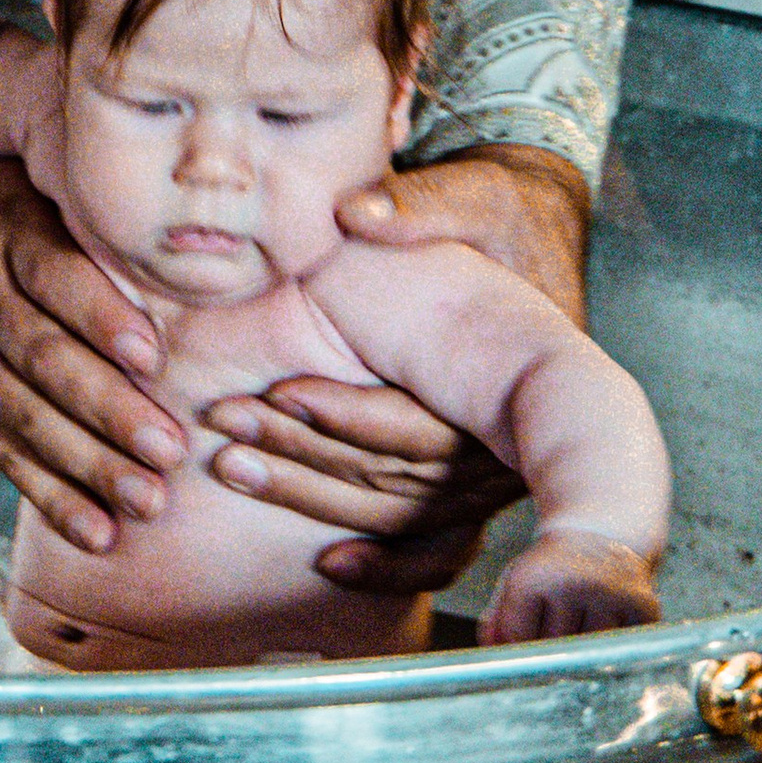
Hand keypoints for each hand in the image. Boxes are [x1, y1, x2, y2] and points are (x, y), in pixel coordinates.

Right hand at [0, 149, 186, 552]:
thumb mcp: (27, 183)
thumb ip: (90, 207)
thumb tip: (189, 226)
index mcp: (9, 239)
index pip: (55, 278)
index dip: (101, 317)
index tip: (150, 354)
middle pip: (45, 361)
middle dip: (108, 410)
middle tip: (168, 448)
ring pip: (28, 419)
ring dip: (89, 466)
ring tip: (147, 499)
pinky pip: (8, 458)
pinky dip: (53, 499)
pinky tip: (98, 534)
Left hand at [202, 143, 591, 595]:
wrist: (534, 246)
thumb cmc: (503, 220)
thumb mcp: (475, 198)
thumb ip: (420, 204)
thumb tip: (356, 210)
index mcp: (509, 376)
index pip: (422, 424)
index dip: (347, 414)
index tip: (278, 389)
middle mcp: (505, 438)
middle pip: (400, 475)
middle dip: (307, 453)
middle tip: (228, 429)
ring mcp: (489, 472)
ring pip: (400, 513)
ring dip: (312, 494)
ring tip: (233, 466)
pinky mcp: (469, 488)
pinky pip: (436, 548)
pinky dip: (387, 564)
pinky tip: (330, 563)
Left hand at [479, 528, 659, 644]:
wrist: (604, 530)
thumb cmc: (552, 566)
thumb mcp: (517, 581)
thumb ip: (498, 620)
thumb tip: (492, 653)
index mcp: (535, 577)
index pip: (518, 638)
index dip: (520, 641)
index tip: (527, 629)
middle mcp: (576, 584)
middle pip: (554, 651)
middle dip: (552, 646)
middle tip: (559, 618)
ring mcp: (613, 598)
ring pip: (589, 656)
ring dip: (584, 649)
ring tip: (583, 617)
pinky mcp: (644, 608)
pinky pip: (622, 652)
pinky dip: (614, 646)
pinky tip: (607, 619)